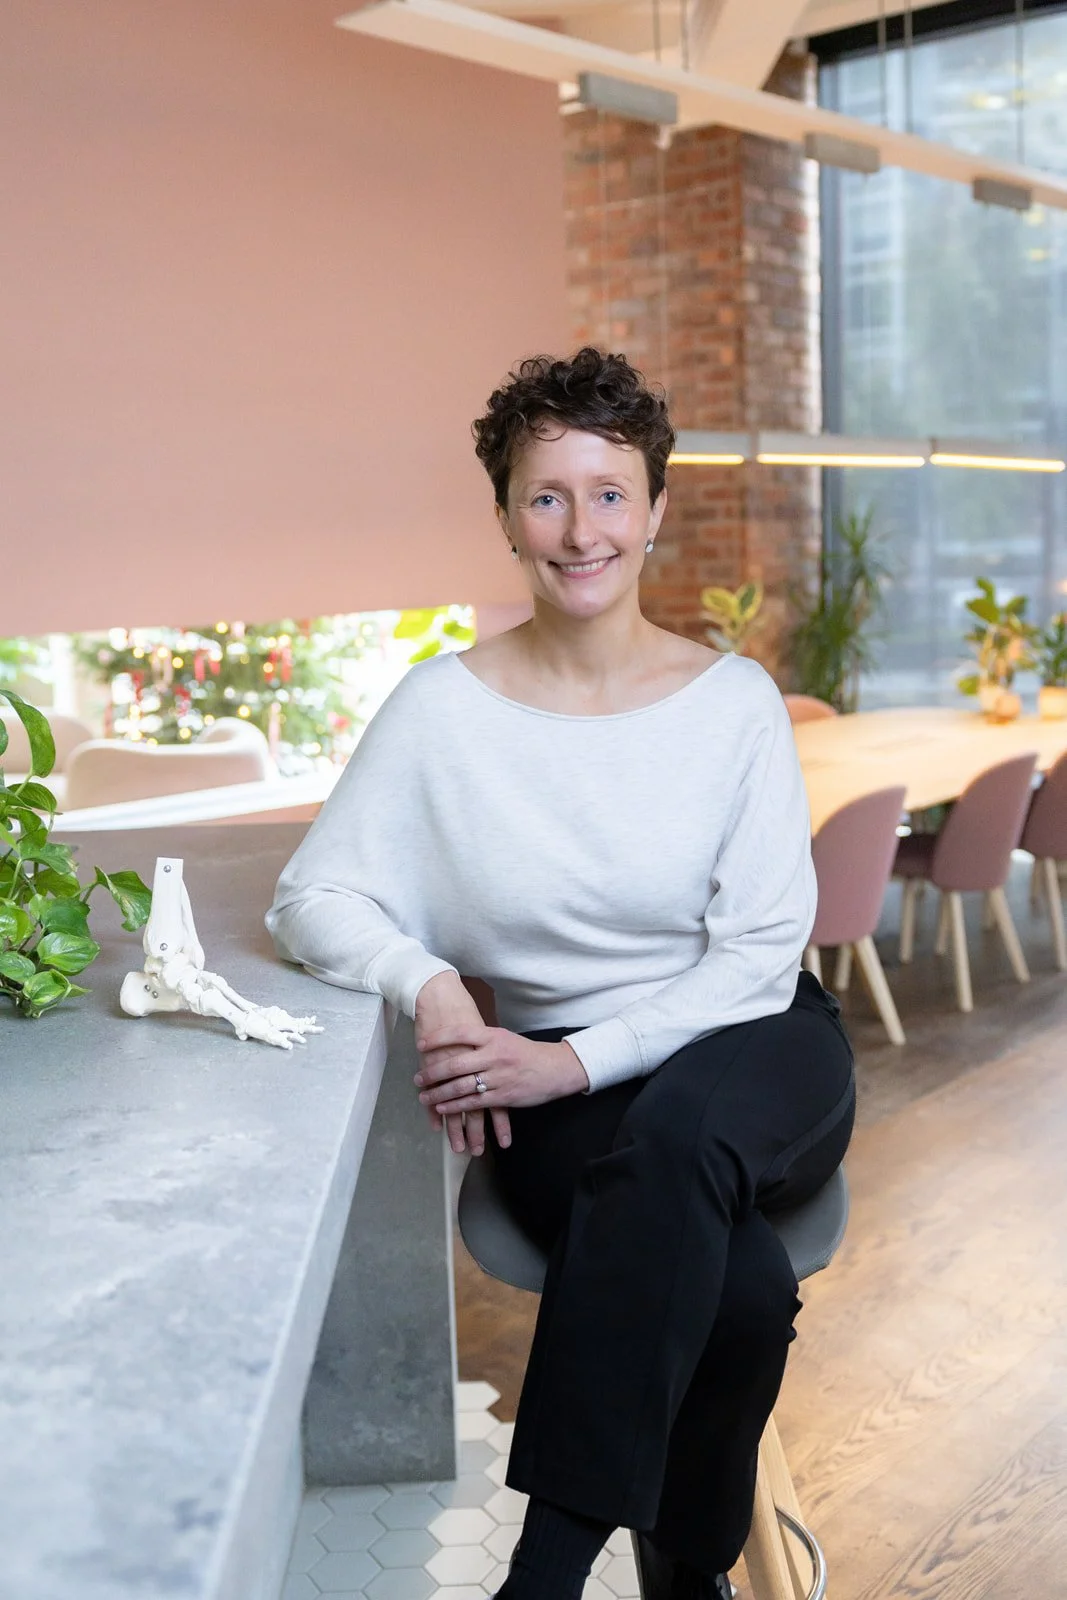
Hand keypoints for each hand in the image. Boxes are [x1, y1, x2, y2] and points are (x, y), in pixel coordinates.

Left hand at [414, 971, 510, 1156]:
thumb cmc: (526, 1052)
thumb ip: (481, 1039)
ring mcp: (498, 1077)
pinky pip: (474, 1102)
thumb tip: (455, 1038)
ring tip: (424, 1096)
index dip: (438, 1038)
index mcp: (493, 1036)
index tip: (421, 1044)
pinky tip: (442, 1108)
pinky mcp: (503, 1096)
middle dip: (433, 1072)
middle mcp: (494, 1055)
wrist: (555, 1068)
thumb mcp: (504, 1038)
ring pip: (461, 1086)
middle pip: (456, 1063)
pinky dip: (455, 1106)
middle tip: (417, 1078)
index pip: (460, 1033)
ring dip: (439, 1093)